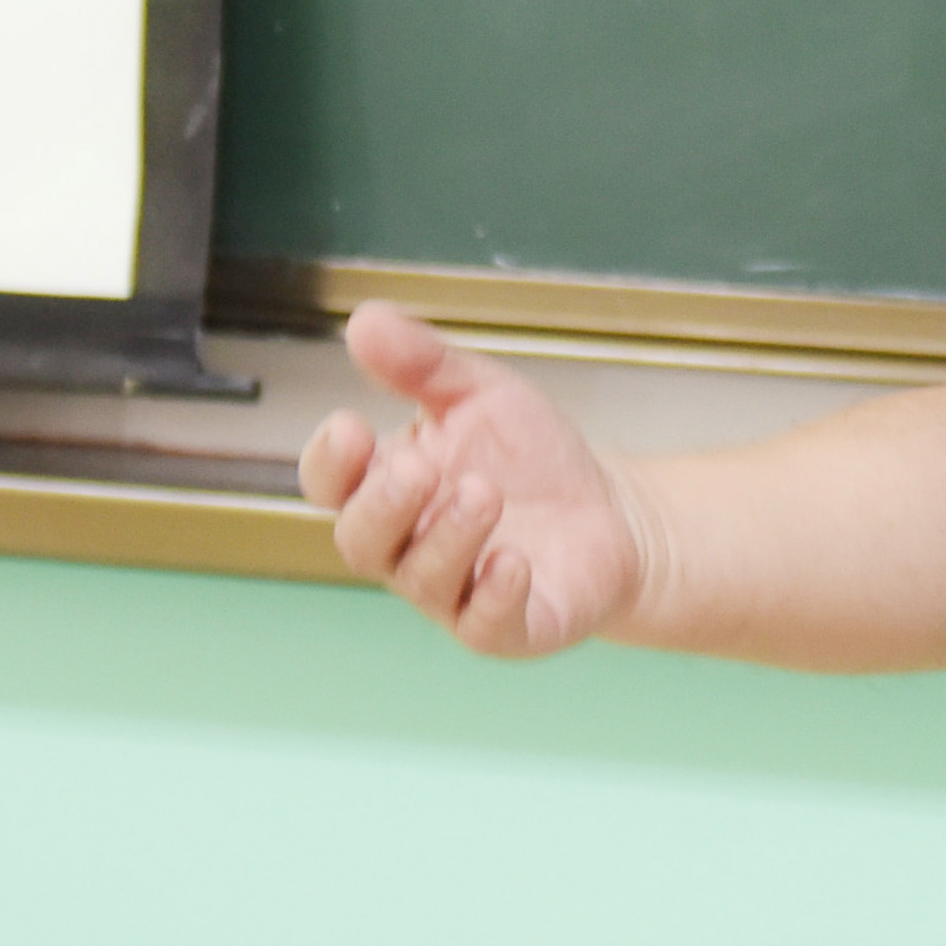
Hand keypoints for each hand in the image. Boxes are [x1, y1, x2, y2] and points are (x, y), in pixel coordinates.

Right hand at [298, 302, 648, 657]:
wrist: (613, 514)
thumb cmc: (531, 458)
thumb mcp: (481, 395)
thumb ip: (423, 364)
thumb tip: (364, 319)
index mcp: (388, 487)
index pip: (332, 482)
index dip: (332, 461)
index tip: (350, 426)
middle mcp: (408, 546)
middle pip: (362, 540)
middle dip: (383, 505)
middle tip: (419, 469)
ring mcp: (454, 592)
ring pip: (423, 579)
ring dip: (447, 537)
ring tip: (481, 493)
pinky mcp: (507, 626)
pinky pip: (486, 624)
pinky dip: (494, 595)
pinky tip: (512, 562)